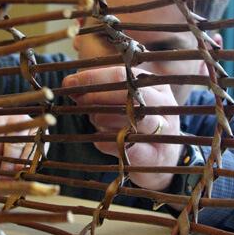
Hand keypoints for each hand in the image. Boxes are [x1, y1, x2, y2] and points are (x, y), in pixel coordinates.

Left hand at [63, 66, 181, 190]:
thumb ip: (100, 93)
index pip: (122, 73)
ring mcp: (164, 130)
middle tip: (77, 100)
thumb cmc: (138, 126)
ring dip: (103, 118)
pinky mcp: (156, 155)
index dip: (93, 77)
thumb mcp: (124, 104)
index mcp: (155, 86)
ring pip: (129, 119)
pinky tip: (100, 139)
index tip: (69, 83)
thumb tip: (70, 85)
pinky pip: (125, 146)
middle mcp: (163, 105)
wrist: (164, 161)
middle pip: (127, 93)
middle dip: (96, 95)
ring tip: (95, 120)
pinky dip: (106, 142)